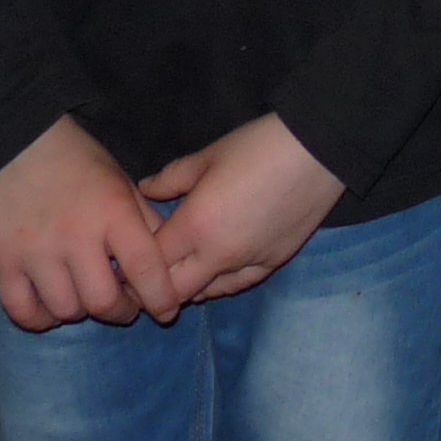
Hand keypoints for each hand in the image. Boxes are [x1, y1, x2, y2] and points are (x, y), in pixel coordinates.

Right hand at [0, 114, 180, 331]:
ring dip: (81, 312)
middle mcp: (75, 236)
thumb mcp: (123, 183)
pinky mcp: (1, 262)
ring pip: (65, 310)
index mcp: (113, 212)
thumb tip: (169, 260)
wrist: (20, 144)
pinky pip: (22, 311)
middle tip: (124, 306)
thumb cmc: (80, 163)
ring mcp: (35, 252)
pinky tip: (51, 307)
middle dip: (121, 312)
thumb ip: (145, 221)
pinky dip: (41, 319)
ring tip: (86, 297)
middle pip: (102, 301)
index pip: (146, 269)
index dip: (161, 299)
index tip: (167, 310)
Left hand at [138, 113, 345, 304]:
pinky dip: (218, 283)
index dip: (131, 264)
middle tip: (144, 275)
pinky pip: (237, 285)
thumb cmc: (258, 145)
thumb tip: (144, 190)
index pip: (149, 262)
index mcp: (195, 226)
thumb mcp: (207, 155)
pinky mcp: (273, 263)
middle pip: (172, 291)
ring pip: (204, 294)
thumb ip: (170, 179)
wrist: (319, 149)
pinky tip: (212, 275)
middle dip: (152, 288)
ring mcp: (248, 263)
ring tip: (178, 272)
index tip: (122, 260)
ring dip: (186, 287)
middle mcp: (217, 255)